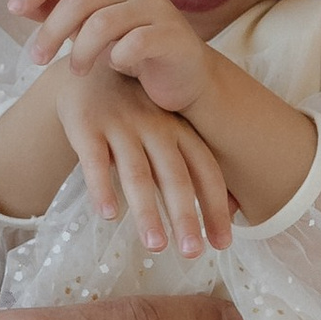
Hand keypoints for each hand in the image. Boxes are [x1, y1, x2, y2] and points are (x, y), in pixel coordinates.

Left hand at [14, 0, 213, 113]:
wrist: (184, 75)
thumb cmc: (133, 47)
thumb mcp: (91, 27)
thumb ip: (61, 12)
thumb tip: (23, 4)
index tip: (13, 8)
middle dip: (51, 30)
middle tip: (36, 58)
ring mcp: (158, 7)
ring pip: (103, 23)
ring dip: (80, 51)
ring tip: (76, 70)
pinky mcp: (172, 35)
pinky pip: (134, 44)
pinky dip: (116, 58)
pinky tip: (115, 67)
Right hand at [53, 61, 234, 257]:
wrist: (89, 66)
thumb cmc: (136, 111)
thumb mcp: (168, 130)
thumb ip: (192, 168)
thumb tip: (234, 212)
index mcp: (180, 130)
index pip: (205, 172)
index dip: (215, 208)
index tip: (222, 244)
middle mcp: (155, 126)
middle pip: (174, 177)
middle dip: (186, 217)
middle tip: (192, 253)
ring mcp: (120, 124)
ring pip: (137, 174)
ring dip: (147, 212)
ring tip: (156, 246)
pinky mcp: (86, 125)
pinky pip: (94, 161)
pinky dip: (101, 188)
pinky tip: (109, 215)